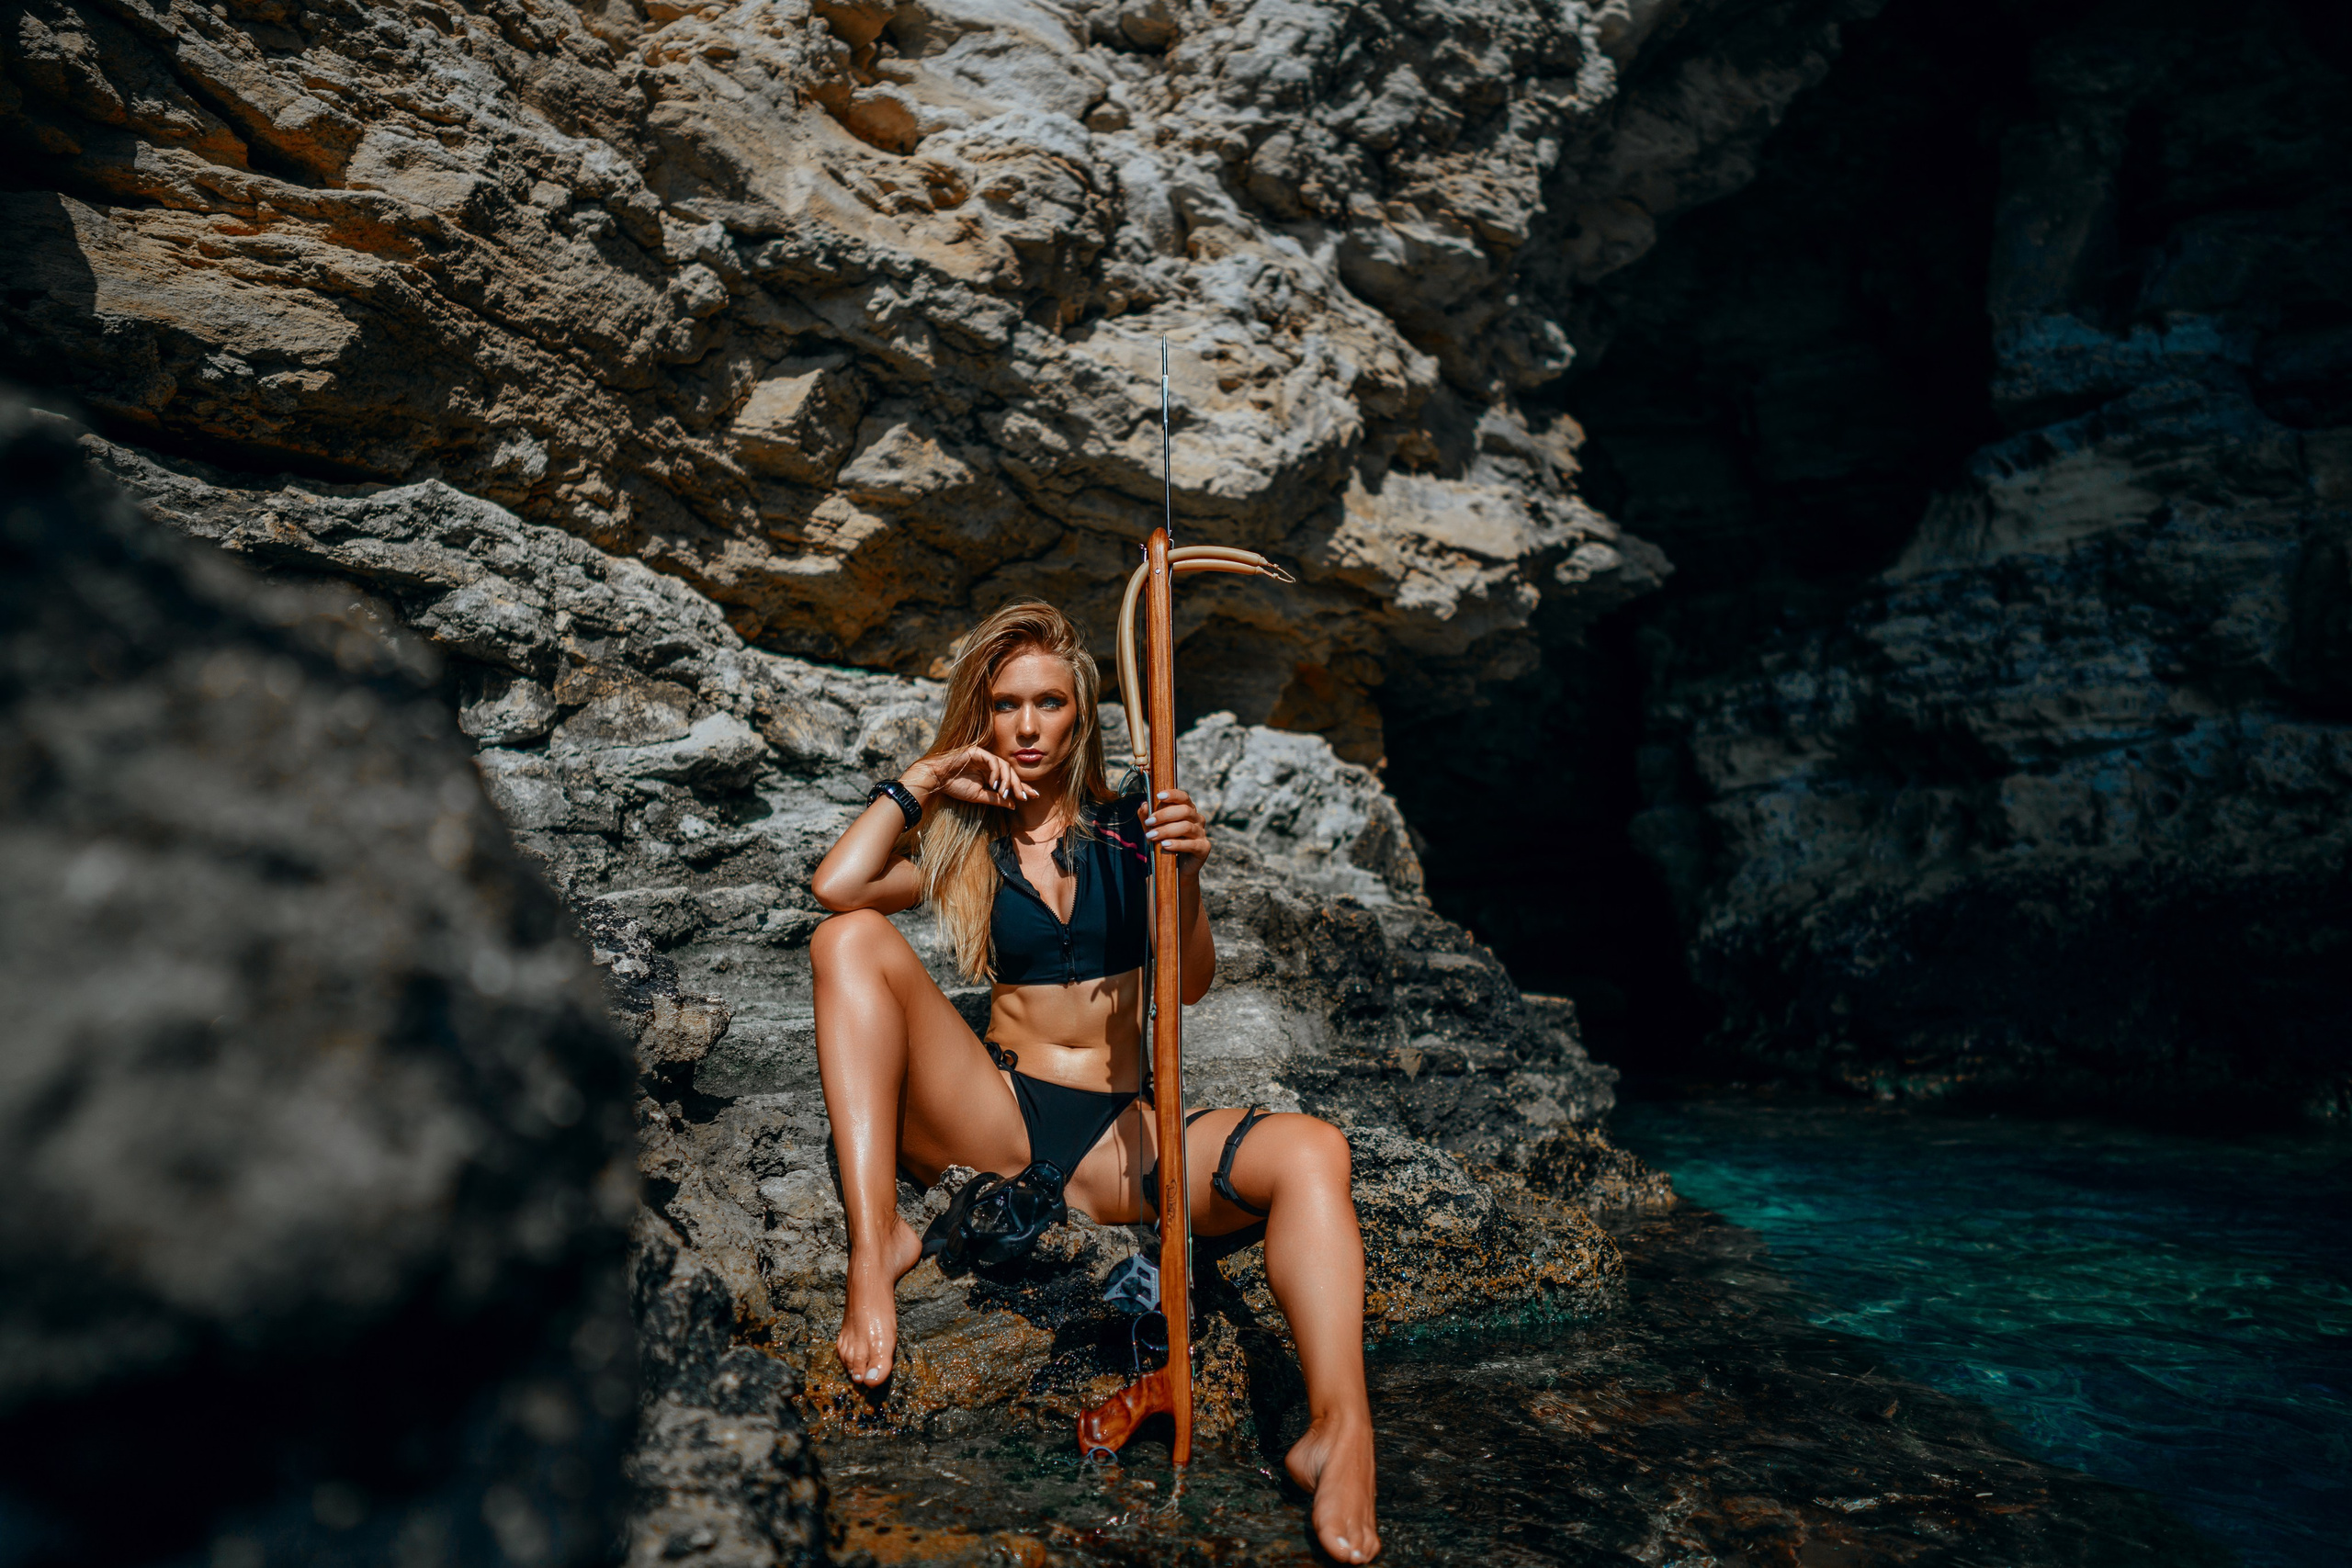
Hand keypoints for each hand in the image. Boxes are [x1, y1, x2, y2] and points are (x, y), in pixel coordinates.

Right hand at [903, 745, 1037, 807]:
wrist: (936, 779)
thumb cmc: (954, 786)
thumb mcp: (979, 796)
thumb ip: (996, 799)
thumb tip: (1014, 804)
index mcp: (989, 773)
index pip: (1009, 780)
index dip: (1021, 787)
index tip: (1033, 796)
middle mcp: (989, 764)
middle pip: (1010, 772)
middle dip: (1018, 784)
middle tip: (1024, 796)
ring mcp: (983, 756)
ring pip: (1004, 765)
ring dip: (1006, 780)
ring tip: (1004, 792)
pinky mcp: (977, 751)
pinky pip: (992, 760)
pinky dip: (996, 772)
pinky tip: (994, 783)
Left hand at [1142, 789, 1210, 874]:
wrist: (1175, 869)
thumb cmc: (1165, 845)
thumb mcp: (1153, 830)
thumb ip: (1147, 818)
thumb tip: (1144, 805)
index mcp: (1187, 810)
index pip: (1183, 797)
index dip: (1172, 794)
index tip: (1158, 796)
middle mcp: (1197, 819)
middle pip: (1185, 811)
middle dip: (1164, 815)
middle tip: (1149, 822)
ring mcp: (1202, 833)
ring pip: (1186, 827)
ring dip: (1167, 830)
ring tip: (1152, 836)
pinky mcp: (1204, 847)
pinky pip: (1191, 844)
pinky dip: (1177, 844)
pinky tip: (1165, 845)